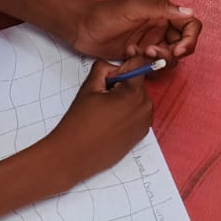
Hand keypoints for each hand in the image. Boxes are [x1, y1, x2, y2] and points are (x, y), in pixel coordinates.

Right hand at [36, 59, 154, 184]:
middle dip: (121, 85)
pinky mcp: (141, 135)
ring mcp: (145, 123)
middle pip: (137, 83)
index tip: (113, 70)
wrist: (74, 156)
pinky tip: (109, 122)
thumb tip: (114, 65)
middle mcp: (145, 108)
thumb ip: (104, 68)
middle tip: (101, 97)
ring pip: (136, 99)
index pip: (139, 66)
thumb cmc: (79, 123)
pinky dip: (126, 113)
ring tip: (103, 112)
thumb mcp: (89, 87)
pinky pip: (137, 114)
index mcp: (135, 94)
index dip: (124, 64)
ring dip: (124, 99)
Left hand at [72, 0, 201, 60]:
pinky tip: (130, 54)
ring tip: (139, 53)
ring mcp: (151, 40)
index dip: (190, 39)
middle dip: (172, 53)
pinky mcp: (140, 54)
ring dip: (158, 59)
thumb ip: (160, 9)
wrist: (81, 28)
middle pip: (183, 45)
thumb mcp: (133, 8)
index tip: (178, 50)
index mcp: (163, 12)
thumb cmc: (104, 14)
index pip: (190, 25)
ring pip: (169, 57)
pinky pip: (154, 64)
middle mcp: (160, 26)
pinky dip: (146, 64)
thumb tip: (189, 12)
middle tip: (152, 53)